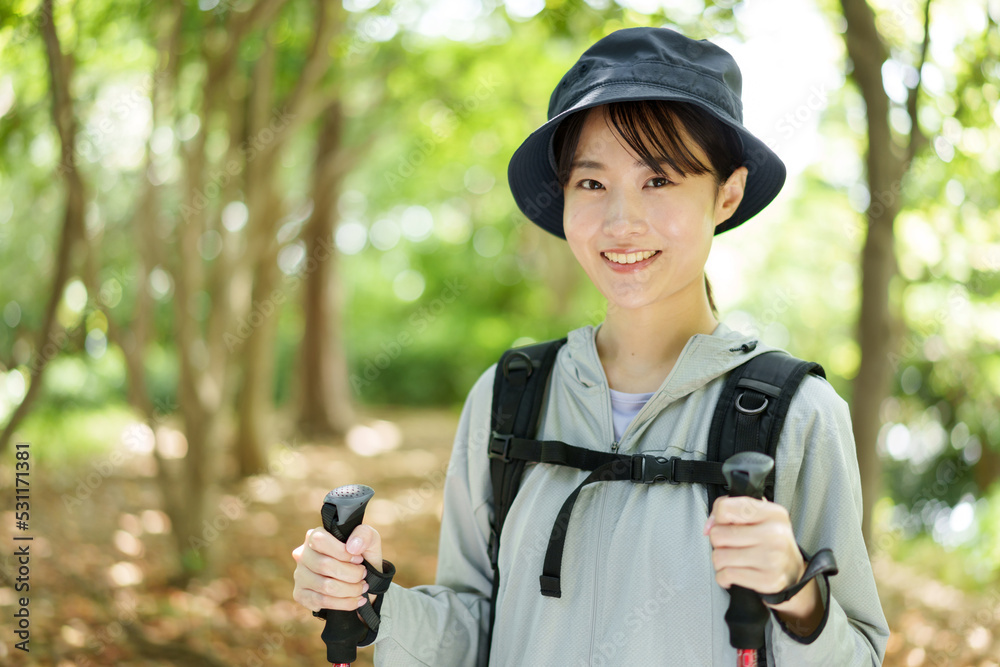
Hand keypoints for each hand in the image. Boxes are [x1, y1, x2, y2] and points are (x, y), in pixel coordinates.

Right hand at [292, 523, 383, 613]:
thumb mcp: (369, 540)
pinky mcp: (301, 594)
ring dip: (350, 590)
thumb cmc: (362, 555)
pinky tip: (357, 600)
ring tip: (362, 588)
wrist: (362, 578)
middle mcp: (302, 554)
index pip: (320, 540)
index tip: (359, 559)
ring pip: (325, 586)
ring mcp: (299, 575)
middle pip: (324, 565)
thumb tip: (352, 547)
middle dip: (351, 574)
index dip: (342, 552)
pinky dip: (345, 603)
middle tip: (363, 575)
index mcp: (315, 536)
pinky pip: (322, 602)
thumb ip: (364, 535)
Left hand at [704, 496, 822, 635]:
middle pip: (718, 535)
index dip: (719, 519)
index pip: (725, 508)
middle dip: (719, 543)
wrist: (793, 572)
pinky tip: (735, 574)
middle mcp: (775, 534)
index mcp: (773, 513)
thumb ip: (729, 510)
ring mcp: (772, 559)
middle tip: (731, 546)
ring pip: (719, 557)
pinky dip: (724, 577)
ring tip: (734, 560)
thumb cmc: (770, 542)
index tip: (726, 526)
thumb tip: (708, 527)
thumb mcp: (759, 517)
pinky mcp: (768, 581)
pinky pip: (726, 575)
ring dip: (720, 562)